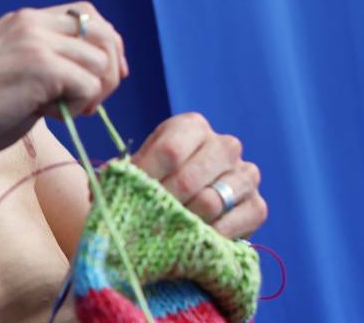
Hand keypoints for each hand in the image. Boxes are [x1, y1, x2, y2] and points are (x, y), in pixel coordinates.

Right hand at [0, 2, 126, 153]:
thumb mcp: (8, 71)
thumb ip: (42, 66)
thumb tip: (87, 82)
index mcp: (23, 21)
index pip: (86, 15)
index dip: (105, 45)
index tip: (103, 79)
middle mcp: (32, 23)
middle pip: (103, 33)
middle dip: (109, 71)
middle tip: (91, 103)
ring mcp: (36, 42)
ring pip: (101, 62)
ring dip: (92, 94)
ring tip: (63, 112)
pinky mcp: (40, 67)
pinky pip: (88, 85)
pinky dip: (79, 107)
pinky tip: (50, 116)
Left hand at [131, 112, 266, 237]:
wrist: (190, 203)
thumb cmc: (158, 179)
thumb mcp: (140, 168)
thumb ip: (122, 172)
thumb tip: (106, 182)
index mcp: (192, 126)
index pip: (169, 151)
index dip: (146, 178)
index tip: (129, 196)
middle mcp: (225, 144)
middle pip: (189, 178)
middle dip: (161, 203)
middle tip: (145, 219)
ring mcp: (246, 174)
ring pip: (211, 202)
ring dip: (183, 221)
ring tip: (165, 228)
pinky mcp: (258, 205)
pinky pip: (234, 224)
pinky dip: (208, 235)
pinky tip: (192, 238)